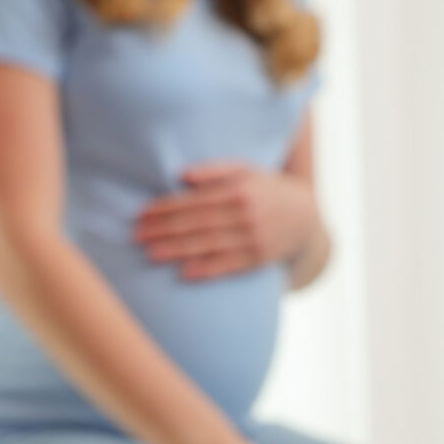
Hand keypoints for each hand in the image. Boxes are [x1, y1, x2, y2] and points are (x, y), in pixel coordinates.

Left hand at [134, 162, 319, 281]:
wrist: (306, 217)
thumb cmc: (266, 189)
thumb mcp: (246, 170)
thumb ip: (214, 170)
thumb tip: (181, 175)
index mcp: (240, 189)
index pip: (195, 200)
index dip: (166, 208)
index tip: (141, 214)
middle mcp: (247, 214)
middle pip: (198, 223)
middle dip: (165, 230)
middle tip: (137, 236)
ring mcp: (255, 238)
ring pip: (209, 245)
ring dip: (178, 250)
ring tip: (152, 253)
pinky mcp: (260, 259)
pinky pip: (229, 266)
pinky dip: (207, 270)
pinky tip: (185, 272)